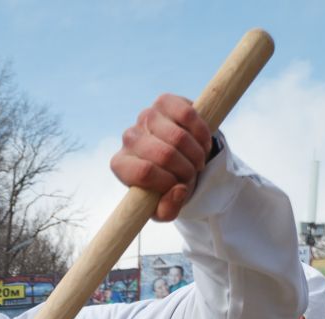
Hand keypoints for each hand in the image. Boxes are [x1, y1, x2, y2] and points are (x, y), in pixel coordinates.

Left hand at [110, 94, 212, 221]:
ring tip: (198, 161)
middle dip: (186, 170)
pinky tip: (203, 143)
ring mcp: (145, 117)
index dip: (168, 182)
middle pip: (164, 155)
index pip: (144, 173)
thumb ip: (167, 210)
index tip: (179, 187)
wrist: (179, 156)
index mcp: (121, 165)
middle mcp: (128, 138)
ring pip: (179, 137)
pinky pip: (188, 115)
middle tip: (192, 174)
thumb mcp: (165, 207)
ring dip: (196, 154)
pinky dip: (201, 133)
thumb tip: (178, 190)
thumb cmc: (167, 185)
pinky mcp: (164, 102)